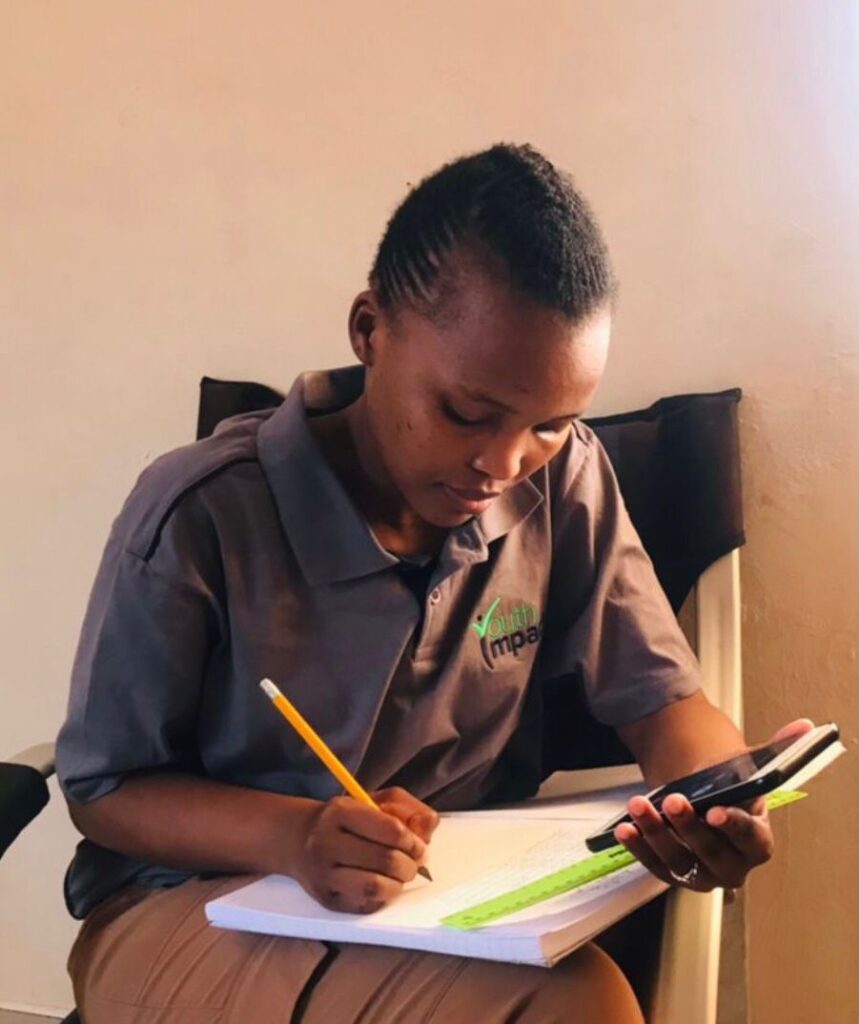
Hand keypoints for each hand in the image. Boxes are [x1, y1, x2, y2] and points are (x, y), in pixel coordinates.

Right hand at [292, 787, 438, 912]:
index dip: (413, 841)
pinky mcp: (326, 899)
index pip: (390, 830)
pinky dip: (382, 897)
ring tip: (399, 876)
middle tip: (413, 863)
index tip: (419, 845)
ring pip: (375, 886)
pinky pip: (365, 904)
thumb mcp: (375, 800)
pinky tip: (381, 884)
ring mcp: (323, 874)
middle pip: (385, 860)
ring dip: (398, 884)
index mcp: (340, 811)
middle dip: (410, 865)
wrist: (299, 839)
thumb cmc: (346, 819)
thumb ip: (407, 809)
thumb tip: (428, 828)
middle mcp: (326, 842)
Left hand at [615, 719, 813, 891]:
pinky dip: (638, 847)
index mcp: (757, 841)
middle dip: (690, 828)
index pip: (752, 839)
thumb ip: (776, 749)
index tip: (715, 811)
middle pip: (712, 854)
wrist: (701, 798)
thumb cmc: (727, 785)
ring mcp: (701, 874)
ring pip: (679, 862)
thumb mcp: (747, 765)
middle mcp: (732, 866)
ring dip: (657, 834)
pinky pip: (654, 865)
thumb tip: (804, 727)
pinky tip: (625, 828)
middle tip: (672, 799)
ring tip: (639, 805)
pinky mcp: (672, 873)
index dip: (735, 827)